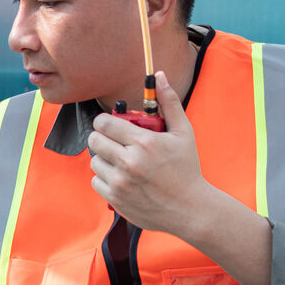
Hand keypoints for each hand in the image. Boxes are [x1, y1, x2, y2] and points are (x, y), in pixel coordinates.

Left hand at [86, 70, 222, 236]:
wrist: (189, 208)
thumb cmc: (187, 168)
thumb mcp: (183, 132)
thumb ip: (169, 102)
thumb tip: (159, 75)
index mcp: (144, 143)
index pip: (104, 122)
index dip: (105, 121)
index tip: (112, 124)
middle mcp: (129, 162)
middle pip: (95, 140)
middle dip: (103, 137)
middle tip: (115, 141)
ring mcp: (120, 182)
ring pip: (94, 161)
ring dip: (104, 158)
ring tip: (121, 160)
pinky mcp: (115, 199)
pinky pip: (96, 181)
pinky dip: (105, 177)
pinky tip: (122, 177)